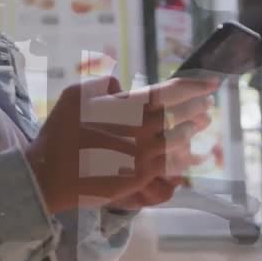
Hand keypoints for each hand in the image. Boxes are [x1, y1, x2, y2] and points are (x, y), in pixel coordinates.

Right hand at [25, 75, 218, 214]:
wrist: (50, 175)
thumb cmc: (59, 133)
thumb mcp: (74, 95)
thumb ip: (101, 84)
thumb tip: (120, 85)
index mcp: (127, 108)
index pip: (169, 93)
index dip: (193, 86)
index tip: (211, 82)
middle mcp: (141, 131)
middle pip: (179, 116)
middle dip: (197, 107)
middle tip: (207, 103)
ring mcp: (144, 157)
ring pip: (179, 140)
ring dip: (192, 129)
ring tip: (201, 123)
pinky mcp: (141, 177)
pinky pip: (171, 164)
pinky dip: (182, 155)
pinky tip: (186, 151)